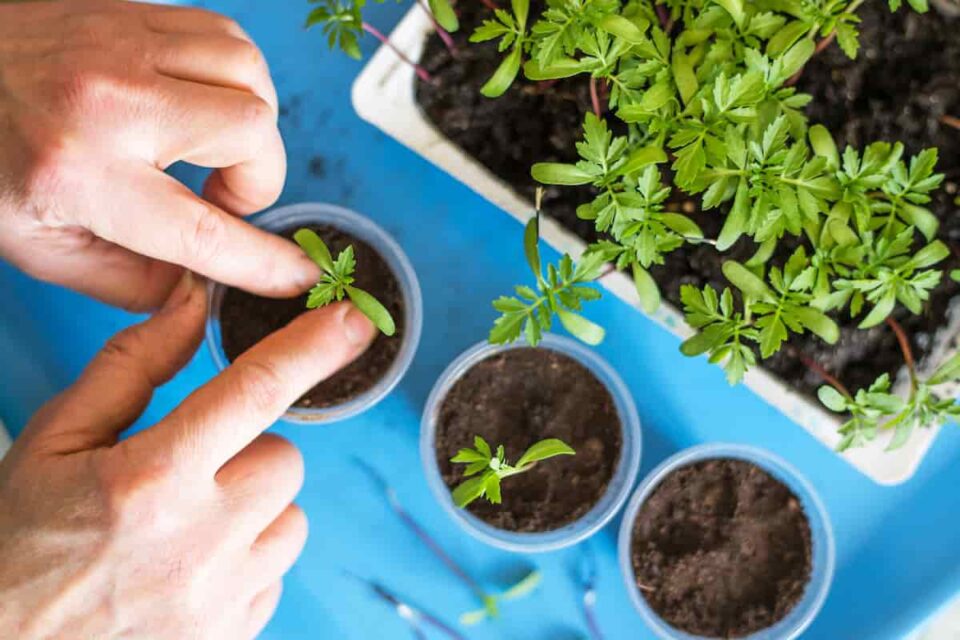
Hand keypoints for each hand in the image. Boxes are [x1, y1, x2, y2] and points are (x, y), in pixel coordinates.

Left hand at [0, 0, 319, 310]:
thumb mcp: (41, 249)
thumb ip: (129, 282)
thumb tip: (200, 287)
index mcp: (79, 173)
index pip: (202, 230)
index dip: (264, 262)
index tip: (299, 275)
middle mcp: (109, 102)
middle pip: (250, 129)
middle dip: (260, 174)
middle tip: (225, 194)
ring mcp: (121, 45)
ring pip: (249, 73)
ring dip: (255, 120)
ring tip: (219, 146)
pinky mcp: (132, 12)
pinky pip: (227, 36)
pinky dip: (237, 77)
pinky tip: (208, 102)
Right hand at [0, 274, 376, 638]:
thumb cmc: (17, 540)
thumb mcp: (55, 439)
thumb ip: (133, 365)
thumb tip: (192, 304)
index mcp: (151, 479)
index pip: (256, 392)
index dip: (313, 348)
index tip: (353, 320)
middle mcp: (198, 541)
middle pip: (285, 460)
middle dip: (250, 452)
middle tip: (191, 470)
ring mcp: (219, 599)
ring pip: (291, 519)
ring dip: (255, 510)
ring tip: (188, 525)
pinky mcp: (230, 637)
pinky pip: (277, 576)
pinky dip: (249, 562)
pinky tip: (192, 567)